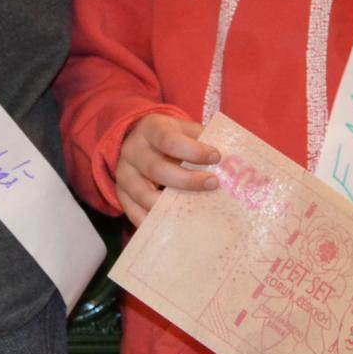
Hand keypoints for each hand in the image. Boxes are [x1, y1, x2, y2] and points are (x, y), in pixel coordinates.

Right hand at [116, 112, 220, 226]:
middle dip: (187, 180)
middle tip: (213, 183)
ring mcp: (124, 174)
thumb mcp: (183, 128)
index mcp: (150, 129)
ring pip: (144, 194)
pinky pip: (134, 213)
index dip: (193, 150)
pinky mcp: (122, 195)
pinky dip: (153, 221)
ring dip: (170, 205)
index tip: (216, 156)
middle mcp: (132, 151)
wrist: (138, 141)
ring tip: (195, 210)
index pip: (169, 140)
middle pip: (156, 169)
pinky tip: (174, 224)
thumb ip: (202, 138)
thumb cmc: (170, 137)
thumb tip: (231, 158)